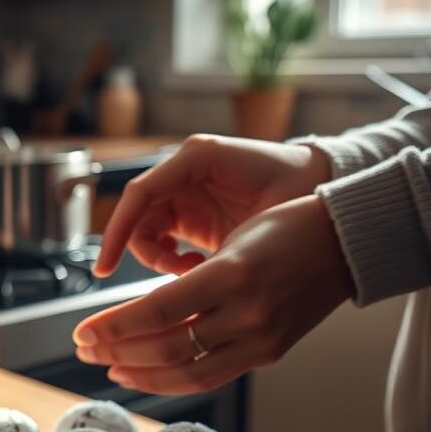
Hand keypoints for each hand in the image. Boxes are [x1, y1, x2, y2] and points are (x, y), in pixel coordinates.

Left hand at [74, 195, 353, 394]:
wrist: (349, 244)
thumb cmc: (288, 226)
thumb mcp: (233, 239)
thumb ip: (189, 279)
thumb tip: (137, 315)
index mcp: (233, 274)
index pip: (156, 312)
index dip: (112, 326)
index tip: (81, 331)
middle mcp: (248, 313)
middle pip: (166, 347)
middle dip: (116, 350)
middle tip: (83, 348)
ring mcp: (261, 339)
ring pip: (186, 372)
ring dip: (140, 373)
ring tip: (108, 365)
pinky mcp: (269, 354)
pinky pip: (212, 377)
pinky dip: (173, 380)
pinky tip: (147, 374)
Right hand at [94, 134, 331, 276]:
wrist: (323, 192)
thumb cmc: (297, 187)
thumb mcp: (261, 212)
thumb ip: (216, 225)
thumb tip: (186, 268)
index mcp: (196, 158)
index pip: (139, 195)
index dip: (118, 231)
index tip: (106, 266)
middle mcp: (184, 174)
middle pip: (138, 216)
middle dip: (144, 250)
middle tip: (176, 273)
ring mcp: (186, 194)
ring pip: (146, 231)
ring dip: (158, 258)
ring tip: (191, 271)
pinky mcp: (192, 216)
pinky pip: (162, 240)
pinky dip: (168, 259)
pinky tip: (194, 269)